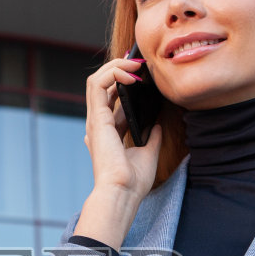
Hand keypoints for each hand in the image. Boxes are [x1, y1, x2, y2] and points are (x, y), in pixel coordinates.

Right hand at [74, 56, 163, 250]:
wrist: (122, 192)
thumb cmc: (132, 181)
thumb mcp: (148, 153)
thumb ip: (152, 137)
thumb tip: (158, 124)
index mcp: (108, 131)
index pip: (111, 97)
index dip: (125, 81)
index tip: (142, 73)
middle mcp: (99, 123)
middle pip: (103, 84)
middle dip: (119, 68)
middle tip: (140, 62)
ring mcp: (95, 119)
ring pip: (97, 79)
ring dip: (116, 67)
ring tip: (136, 65)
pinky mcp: (96, 118)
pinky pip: (98, 84)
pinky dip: (113, 73)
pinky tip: (131, 75)